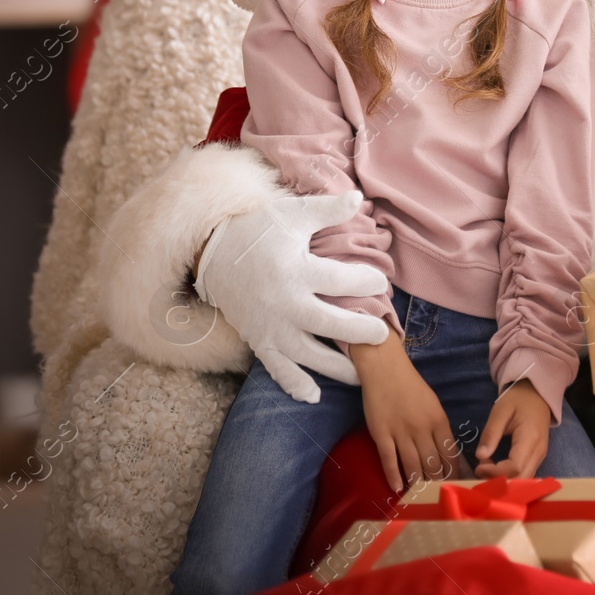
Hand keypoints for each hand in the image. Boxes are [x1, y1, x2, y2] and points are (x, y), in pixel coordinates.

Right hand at [195, 190, 391, 402]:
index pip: (339, 282)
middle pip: (329, 324)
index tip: (381, 285)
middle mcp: (284, 303)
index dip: (365, 284)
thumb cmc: (257, 231)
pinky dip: (294, 384)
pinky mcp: (259, 339)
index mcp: (295, 270)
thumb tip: (358, 197)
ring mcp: (270, 326)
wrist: (211, 251)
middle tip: (383, 336)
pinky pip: (277, 368)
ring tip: (363, 374)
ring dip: (336, 367)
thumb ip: (326, 211)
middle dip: (359, 331)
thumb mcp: (291, 215)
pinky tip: (314, 397)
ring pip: (308, 354)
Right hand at [353, 332, 456, 492]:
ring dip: (417, 484)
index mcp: (439, 421)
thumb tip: (446, 453)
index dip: (453, 473)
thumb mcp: (433, 405)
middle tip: (439, 500)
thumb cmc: (411, 387)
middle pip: (433, 463)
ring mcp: (401, 431)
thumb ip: (439, 428)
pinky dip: (394, 475)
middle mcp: (422, 428)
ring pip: (413, 464)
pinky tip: (397, 488)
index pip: (450, 454)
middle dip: (437, 483)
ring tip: (420, 498)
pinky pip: (389, 459)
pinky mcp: (381, 433)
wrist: (386, 370)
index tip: (455, 487)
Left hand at [473, 380, 551, 478]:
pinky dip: (510, 477)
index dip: (495, 472)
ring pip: (524, 480)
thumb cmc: (517, 400)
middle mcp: (539, 452)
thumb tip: (480, 456)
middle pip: (521, 479)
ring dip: (504, 481)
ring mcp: (540, 456)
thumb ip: (491, 433)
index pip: (515, 467)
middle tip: (481, 469)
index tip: (478, 465)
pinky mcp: (538, 458)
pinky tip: (496, 470)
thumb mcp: (500, 412)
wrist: (537, 394)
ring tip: (487, 468)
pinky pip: (525, 475)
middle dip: (498, 481)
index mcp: (530, 438)